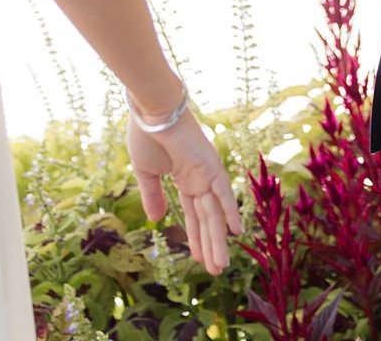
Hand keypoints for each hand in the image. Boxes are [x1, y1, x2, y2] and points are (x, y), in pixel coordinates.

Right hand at [127, 110, 243, 272]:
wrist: (151, 111)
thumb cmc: (145, 135)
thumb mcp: (145, 173)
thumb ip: (152, 196)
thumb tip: (155, 220)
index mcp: (184, 179)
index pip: (193, 215)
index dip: (196, 237)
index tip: (198, 259)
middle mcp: (199, 179)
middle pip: (207, 219)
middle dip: (210, 245)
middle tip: (215, 270)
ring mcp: (206, 173)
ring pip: (213, 214)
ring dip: (217, 240)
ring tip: (219, 266)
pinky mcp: (210, 166)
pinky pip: (222, 193)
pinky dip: (229, 211)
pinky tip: (235, 232)